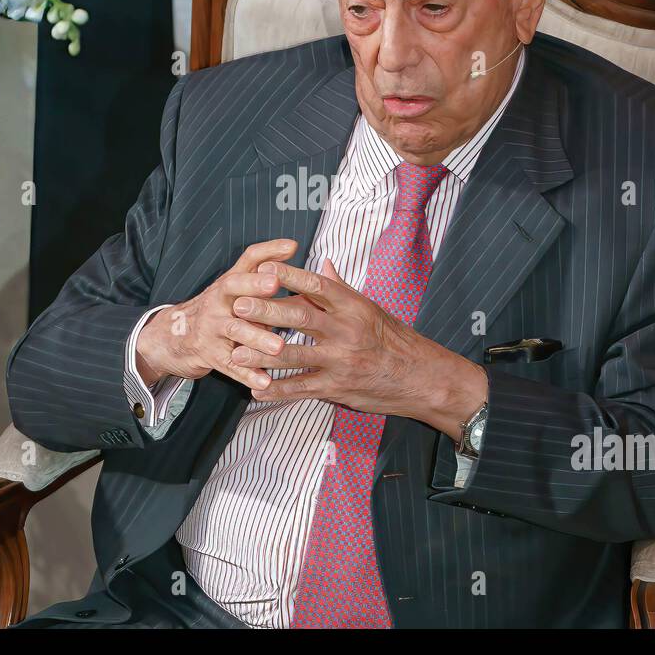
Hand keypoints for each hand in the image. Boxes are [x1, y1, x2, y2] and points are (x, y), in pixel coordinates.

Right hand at [134, 239, 295, 391]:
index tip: (291, 247)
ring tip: (279, 347)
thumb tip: (292, 245)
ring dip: (257, 337)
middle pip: (233, 288)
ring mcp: (212, 327)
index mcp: (229, 283)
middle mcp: (218, 300)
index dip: (268, 251)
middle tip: (275, 286)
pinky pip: (230, 365)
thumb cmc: (216, 310)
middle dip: (254, 285)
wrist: (170, 337)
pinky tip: (265, 382)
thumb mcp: (234, 288)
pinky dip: (247, 375)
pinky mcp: (209, 354)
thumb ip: (260, 270)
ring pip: (235, 330)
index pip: (247, 260)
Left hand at [230, 259, 486, 438]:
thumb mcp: (370, 308)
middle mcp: (345, 331)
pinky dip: (276, 390)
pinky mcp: (337, 387)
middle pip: (299, 318)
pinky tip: (255, 389)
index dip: (288, 276)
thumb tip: (323, 264)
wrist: (420, 378)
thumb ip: (341, 289)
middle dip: (266, 312)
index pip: (316, 286)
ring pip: (294, 356)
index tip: (262, 268)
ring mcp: (340, 361)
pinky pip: (301, 389)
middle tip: (237, 306)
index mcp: (353, 306)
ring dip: (260, 355)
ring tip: (234, 352)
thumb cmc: (393, 339)